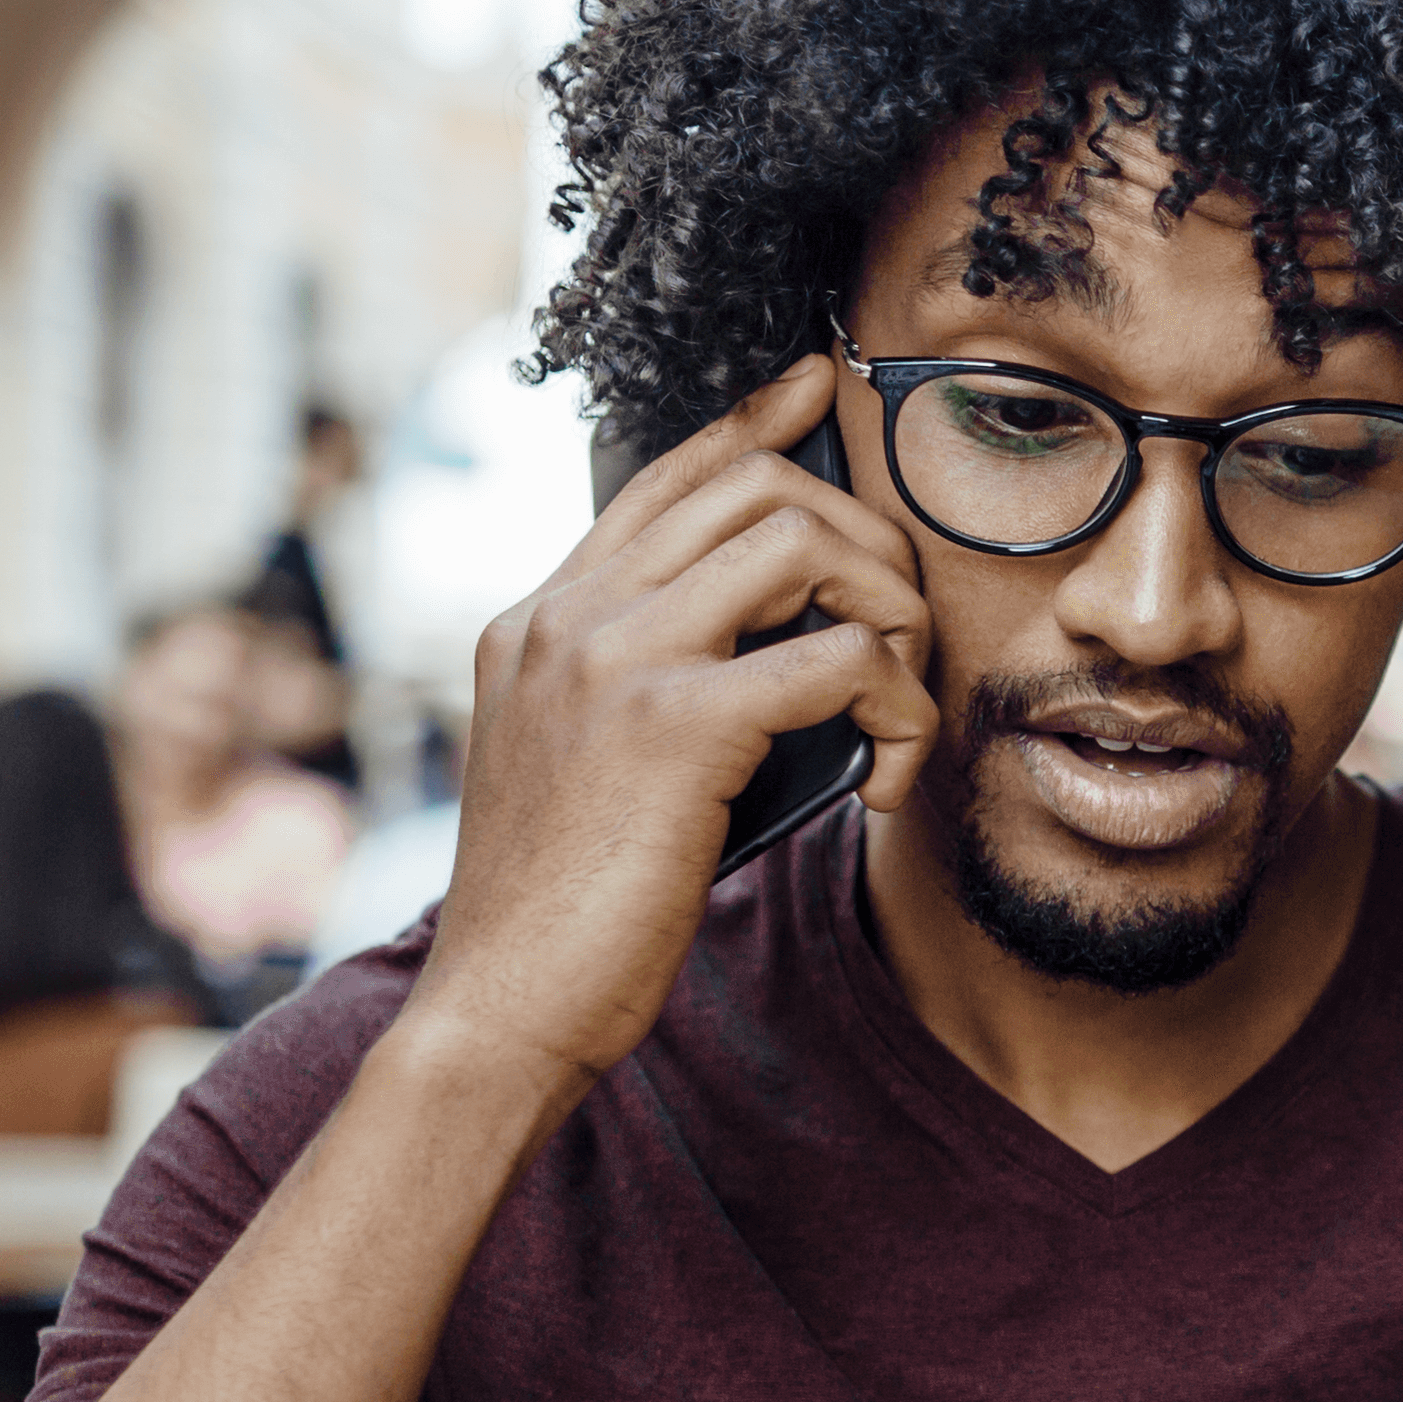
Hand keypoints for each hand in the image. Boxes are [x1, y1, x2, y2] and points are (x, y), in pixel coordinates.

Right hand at [409, 356, 942, 1093]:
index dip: (751, 424)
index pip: (662, 480)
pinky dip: (895, 705)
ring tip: (897, 701)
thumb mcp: (583, 775)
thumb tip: (771, 667)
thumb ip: (644, 698)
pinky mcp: (674, 723)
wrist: (499, 1007)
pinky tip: (888, 773)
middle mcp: (568, 617)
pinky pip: (840, 658)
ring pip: (801, 542)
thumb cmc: (560, 917)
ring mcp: (613, 659)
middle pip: (752, 489)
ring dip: (888, 611)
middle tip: (903, 627)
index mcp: (539, 622)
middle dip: (862, 540)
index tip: (815, 394)